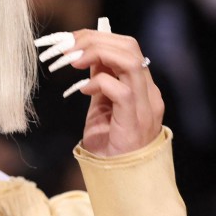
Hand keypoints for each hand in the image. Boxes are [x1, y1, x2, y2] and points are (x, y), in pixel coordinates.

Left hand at [35, 18, 163, 156]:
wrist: (119, 178)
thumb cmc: (109, 143)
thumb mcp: (101, 104)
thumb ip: (100, 79)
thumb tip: (85, 53)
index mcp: (142, 86)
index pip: (127, 47)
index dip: (98, 37)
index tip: (71, 39)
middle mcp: (148, 92)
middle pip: (130, 48)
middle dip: (94, 40)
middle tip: (67, 47)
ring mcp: (145, 106)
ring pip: (130, 62)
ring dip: (97, 54)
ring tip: (73, 61)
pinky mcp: (134, 121)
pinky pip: (121, 91)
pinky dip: (99, 83)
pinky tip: (82, 90)